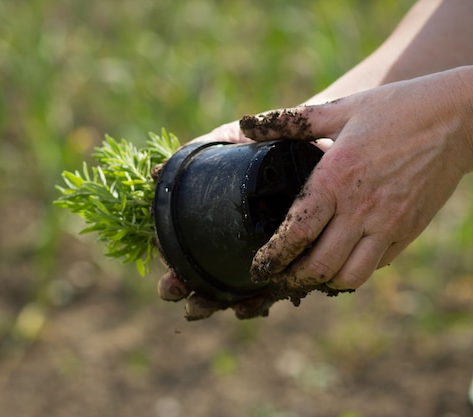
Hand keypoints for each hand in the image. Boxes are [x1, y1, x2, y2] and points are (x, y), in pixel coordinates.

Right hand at [156, 121, 280, 319]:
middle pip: (207, 275)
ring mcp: (265, 254)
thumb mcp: (231, 143)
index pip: (190, 250)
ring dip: (213, 302)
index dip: (175, 268)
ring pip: (235, 289)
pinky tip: (244, 307)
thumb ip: (197, 152)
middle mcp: (239, 241)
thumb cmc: (269, 143)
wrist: (317, 142)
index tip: (167, 278)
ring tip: (198, 307)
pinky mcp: (293, 260)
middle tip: (174, 291)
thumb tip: (155, 175)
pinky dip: (256, 302)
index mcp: (219, 219)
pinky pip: (274, 289)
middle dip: (186, 289)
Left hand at [242, 70, 472, 290]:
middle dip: (294, 280)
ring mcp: (389, 225)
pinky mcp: (409, 231)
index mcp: (336, 178)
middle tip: (280, 279)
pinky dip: (356, 270)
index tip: (259, 267)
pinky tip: (345, 259)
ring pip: (350, 276)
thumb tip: (245, 123)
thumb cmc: (396, 109)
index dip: (274, 257)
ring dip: (326, 281)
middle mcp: (361, 209)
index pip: (296, 233)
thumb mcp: (341, 108)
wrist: (460, 119)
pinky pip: (377, 265)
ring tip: (312, 274)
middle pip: (319, 266)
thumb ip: (290, 122)